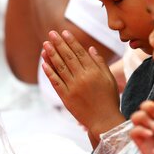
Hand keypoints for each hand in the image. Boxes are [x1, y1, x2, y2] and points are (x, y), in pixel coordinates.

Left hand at [41, 30, 123, 144]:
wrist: (104, 121)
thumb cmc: (109, 99)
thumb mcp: (109, 79)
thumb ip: (100, 63)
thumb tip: (90, 48)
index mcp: (94, 72)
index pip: (80, 52)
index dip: (71, 41)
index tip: (64, 32)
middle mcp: (83, 77)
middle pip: (68, 57)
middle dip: (59, 44)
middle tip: (51, 34)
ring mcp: (73, 87)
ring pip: (60, 67)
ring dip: (51, 54)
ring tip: (45, 45)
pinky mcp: (66, 97)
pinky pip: (56, 82)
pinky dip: (49, 72)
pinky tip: (44, 63)